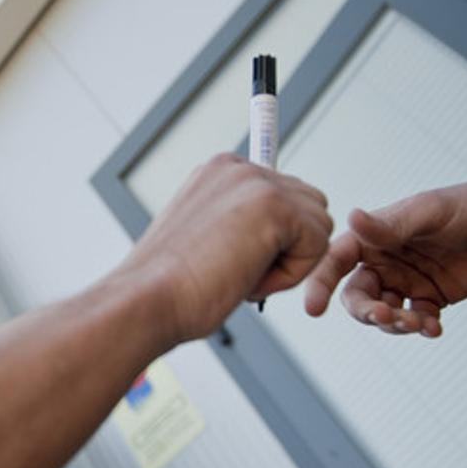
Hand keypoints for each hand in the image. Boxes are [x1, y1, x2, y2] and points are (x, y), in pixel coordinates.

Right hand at [118, 153, 331, 345]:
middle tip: (238, 271)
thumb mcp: (206, 239)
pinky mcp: (275, 206)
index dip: (271, 242)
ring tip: (240, 274)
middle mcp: (239, 168)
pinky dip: (291, 276)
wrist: (147, 299)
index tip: (227, 260)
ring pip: (319, 226)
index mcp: (220, 172)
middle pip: (310, 206)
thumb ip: (239, 224)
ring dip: (290, 263)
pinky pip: (318, 245)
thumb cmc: (169, 286)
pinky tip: (249, 278)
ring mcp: (257, 182)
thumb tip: (277, 238)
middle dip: (288, 248)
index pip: (285, 197)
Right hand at [303, 178, 466, 336]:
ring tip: (417, 323)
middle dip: (367, 311)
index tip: (313, 308)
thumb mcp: (431, 211)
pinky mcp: (430, 298)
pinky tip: (434, 327)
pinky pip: (414, 320)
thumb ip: (391, 224)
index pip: (337, 260)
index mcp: (375, 236)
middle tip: (387, 315)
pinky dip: (419, 327)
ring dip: (393, 323)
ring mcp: (406, 281)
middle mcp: (385, 259)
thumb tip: (352, 217)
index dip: (321, 283)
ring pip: (383, 311)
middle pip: (357, 294)